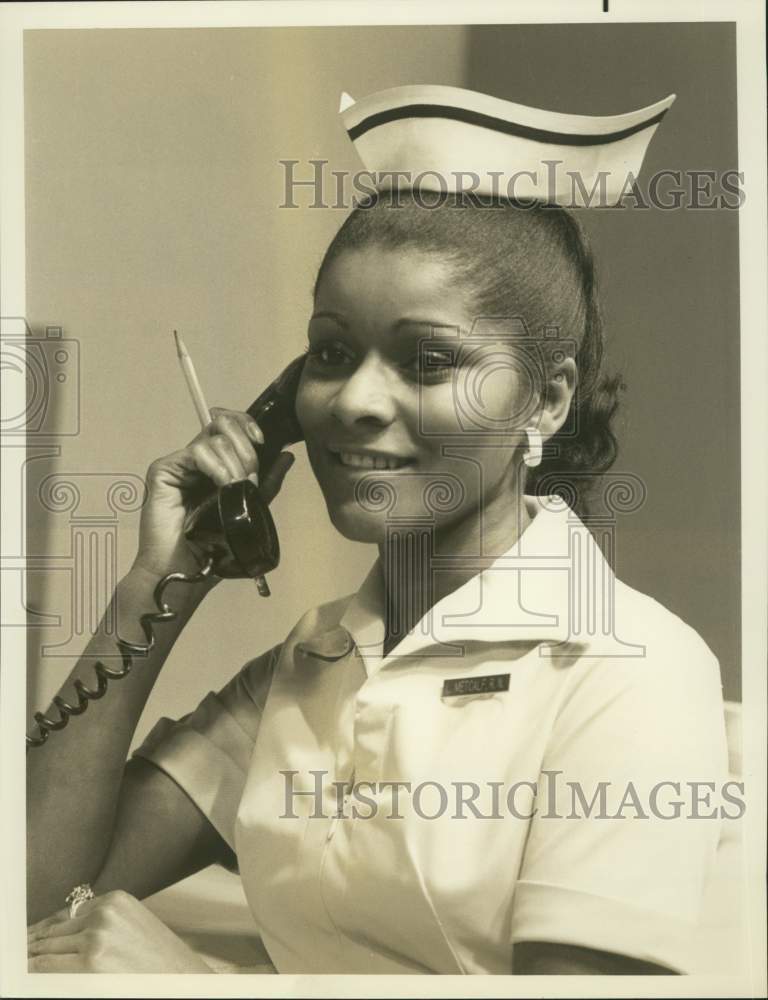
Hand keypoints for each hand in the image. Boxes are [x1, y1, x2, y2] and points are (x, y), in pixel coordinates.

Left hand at [27, 889, 213, 972]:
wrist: (181, 979)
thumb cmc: (158, 961)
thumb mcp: (132, 928)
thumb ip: (101, 924)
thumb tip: (58, 936)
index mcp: (115, 900)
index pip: (65, 914)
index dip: (42, 929)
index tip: (27, 937)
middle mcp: (104, 914)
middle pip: (53, 930)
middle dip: (34, 943)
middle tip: (17, 949)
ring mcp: (96, 938)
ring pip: (47, 947)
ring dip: (31, 957)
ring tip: (19, 960)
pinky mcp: (90, 963)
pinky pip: (47, 967)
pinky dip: (34, 970)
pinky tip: (24, 972)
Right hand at [133, 407, 294, 579]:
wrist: (184, 572)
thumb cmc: (211, 548)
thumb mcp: (250, 510)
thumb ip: (268, 482)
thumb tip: (286, 455)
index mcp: (217, 465)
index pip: (232, 426)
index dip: (248, 426)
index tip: (263, 442)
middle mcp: (198, 460)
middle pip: (224, 423)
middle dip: (246, 447)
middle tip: (250, 477)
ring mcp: (180, 464)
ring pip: (214, 437)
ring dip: (234, 463)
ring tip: (236, 489)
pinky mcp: (164, 470)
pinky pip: (197, 452)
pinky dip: (216, 466)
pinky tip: (223, 485)